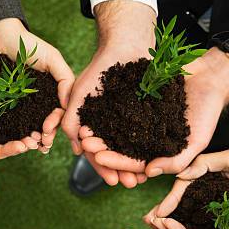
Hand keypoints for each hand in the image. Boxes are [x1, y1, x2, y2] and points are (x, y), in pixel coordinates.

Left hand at [0, 18, 74, 158]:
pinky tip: (16, 141)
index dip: (56, 124)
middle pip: (45, 125)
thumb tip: (68, 105)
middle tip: (42, 144)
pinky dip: (14, 134)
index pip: (58, 114)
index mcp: (51, 94)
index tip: (49, 129)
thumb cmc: (28, 44)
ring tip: (30, 145)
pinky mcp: (2, 106)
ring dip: (31, 139)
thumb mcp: (53, 58)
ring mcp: (20, 106)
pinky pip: (9, 123)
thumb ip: (65, 79)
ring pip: (28, 128)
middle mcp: (37, 103)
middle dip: (45, 137)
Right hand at [61, 0, 155, 187]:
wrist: (127, 43)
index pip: (98, 152)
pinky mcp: (150, 114)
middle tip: (130, 184)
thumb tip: (77, 150)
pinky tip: (158, 160)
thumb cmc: (99, 67)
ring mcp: (131, 121)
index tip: (111, 180)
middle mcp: (113, 126)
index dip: (103, 168)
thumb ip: (71, 119)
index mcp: (95, 125)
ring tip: (144, 179)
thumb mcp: (79, 94)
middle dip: (123, 171)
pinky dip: (152, 149)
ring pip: (134, 148)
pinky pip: (151, 135)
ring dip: (138, 165)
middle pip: (117, 155)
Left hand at [86, 47, 228, 177]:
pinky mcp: (137, 98)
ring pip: (115, 127)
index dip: (116, 162)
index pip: (133, 162)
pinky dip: (104, 108)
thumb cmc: (208, 112)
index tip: (99, 158)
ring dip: (99, 130)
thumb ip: (176, 161)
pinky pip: (117, 104)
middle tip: (85, 144)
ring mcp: (140, 117)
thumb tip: (148, 173)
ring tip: (82, 129)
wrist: (212, 76)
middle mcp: (146, 137)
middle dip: (102, 147)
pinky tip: (90, 109)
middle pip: (119, 146)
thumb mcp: (196, 141)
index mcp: (157, 151)